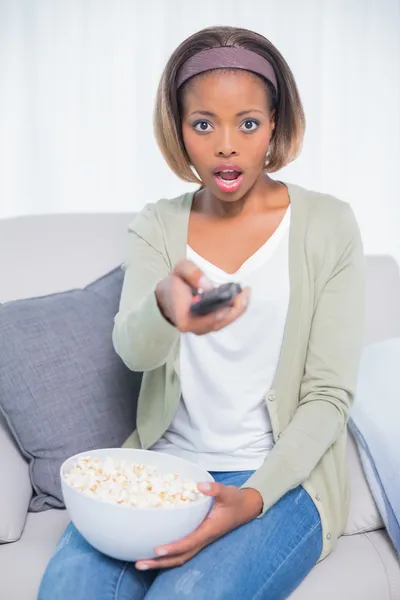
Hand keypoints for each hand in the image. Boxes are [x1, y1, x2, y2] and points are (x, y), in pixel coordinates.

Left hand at [135, 482, 262, 569]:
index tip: (158, 550)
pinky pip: (181, 550)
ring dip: (161, 562)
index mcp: (209, 530)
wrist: (245, 508)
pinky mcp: (197, 537)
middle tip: (140, 563)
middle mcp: (203, 539)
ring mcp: (200, 540)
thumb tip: (200, 485)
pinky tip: (154, 552)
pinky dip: (167, 555)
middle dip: (160, 562)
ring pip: (179, 557)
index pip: (189, 542)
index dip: (174, 547)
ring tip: (140, 563)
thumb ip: (215, 489)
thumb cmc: (235, 500)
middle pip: (180, 557)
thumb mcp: (228, 492)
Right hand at [155, 259, 249, 334]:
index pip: (207, 318)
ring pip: (224, 323)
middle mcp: (194, 327)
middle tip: (246, 291)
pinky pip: (223, 321)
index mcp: (184, 316)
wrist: (165, 298)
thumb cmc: (173, 284)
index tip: (235, 296)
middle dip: (236, 308)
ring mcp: (200, 330)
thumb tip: (208, 286)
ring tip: (246, 293)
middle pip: (220, 321)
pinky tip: (240, 299)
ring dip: (237, 309)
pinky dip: (233, 311)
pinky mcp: (206, 328)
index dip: (223, 310)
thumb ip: (191, 273)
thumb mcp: (179, 270)